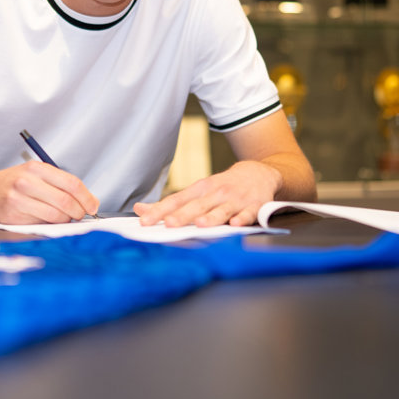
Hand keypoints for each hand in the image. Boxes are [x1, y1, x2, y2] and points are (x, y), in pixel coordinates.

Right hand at [0, 161, 99, 224]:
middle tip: (81, 216)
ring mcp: (18, 199)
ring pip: (56, 216)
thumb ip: (59, 185)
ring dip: (65, 220)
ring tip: (64, 218)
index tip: (93, 206)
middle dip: (79, 212)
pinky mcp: (12, 216)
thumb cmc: (12, 184)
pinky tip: (47, 221)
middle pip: (66, 201)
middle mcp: (27, 181)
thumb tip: (88, 201)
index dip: (87, 197)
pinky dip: (50, 226)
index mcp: (37, 168)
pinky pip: (41, 224)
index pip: (71, 183)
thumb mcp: (35, 175)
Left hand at [133, 160, 281, 227]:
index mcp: (200, 190)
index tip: (145, 220)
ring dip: (212, 217)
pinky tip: (235, 224)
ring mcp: (235, 200)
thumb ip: (171, 204)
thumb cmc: (222, 187)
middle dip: (183, 215)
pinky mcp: (254, 206)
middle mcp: (216, 194)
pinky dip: (243, 218)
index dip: (160, 211)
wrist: (258, 173)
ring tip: (201, 225)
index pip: (177, 201)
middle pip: (197, 206)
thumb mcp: (197, 191)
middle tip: (168, 224)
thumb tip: (140, 209)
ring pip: (221, 210)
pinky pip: (248, 213)